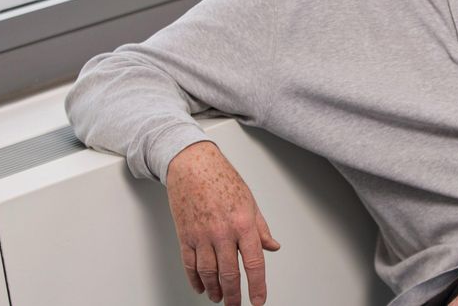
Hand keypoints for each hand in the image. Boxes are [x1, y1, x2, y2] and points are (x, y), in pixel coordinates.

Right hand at [166, 141, 280, 305]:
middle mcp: (222, 232)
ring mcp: (202, 235)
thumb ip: (261, 228)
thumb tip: (271, 246)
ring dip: (215, 290)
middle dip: (235, 294)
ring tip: (220, 297)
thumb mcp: (250, 202)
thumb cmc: (221, 179)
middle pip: (229, 273)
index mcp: (243, 223)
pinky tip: (201, 287)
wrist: (193, 166)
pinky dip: (195, 279)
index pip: (254, 263)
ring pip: (208, 273)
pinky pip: (190, 264)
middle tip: (237, 305)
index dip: (257, 286)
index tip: (259, 299)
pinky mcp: (185, 236)